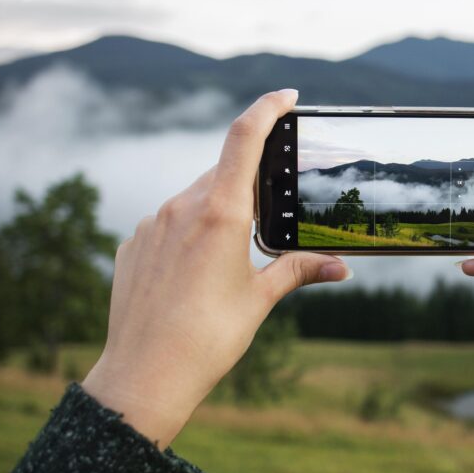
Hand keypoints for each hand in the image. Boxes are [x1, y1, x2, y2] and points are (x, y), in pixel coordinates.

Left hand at [82, 89, 350, 447]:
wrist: (144, 376)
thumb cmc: (208, 339)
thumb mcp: (260, 300)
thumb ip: (299, 270)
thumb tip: (341, 266)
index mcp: (219, 212)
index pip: (244, 138)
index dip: (267, 108)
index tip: (287, 95)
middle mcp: (181, 208)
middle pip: (222, 173)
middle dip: (248, 184)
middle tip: (269, 213)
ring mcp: (151, 225)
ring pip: (193, 199)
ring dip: (217, 212)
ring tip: (229, 261)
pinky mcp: (132, 245)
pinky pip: (167, 225)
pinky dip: (187, 235)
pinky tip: (194, 277)